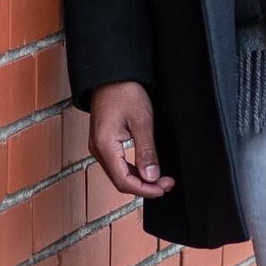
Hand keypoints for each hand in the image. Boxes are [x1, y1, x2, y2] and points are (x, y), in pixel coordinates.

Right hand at [90, 81, 175, 198]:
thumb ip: (146, 152)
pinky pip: (117, 165)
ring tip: (161, 179)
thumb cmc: (125, 92)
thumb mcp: (142, 121)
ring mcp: (99, 147)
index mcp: (105, 146)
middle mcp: (98, 150)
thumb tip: (151, 177)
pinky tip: (147, 170)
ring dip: (140, 180)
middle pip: (120, 181)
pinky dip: (133, 171)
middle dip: (145, 186)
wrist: (112, 75)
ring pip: (119, 175)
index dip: (145, 189)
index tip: (164, 188)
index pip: (124, 181)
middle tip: (167, 184)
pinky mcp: (104, 143)